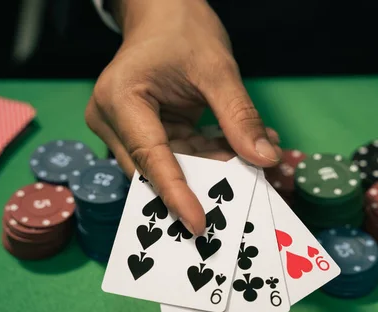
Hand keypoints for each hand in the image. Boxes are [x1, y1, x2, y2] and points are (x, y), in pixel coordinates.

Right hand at [85, 0, 280, 235]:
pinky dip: (209, 156)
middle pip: (157, 169)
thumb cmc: (183, 30)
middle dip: (204, 183)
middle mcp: (112, 120)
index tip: (199, 224)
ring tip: (254, 162)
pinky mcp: (142, 133)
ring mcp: (124, 129)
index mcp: (120, 100)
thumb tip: (265, 159)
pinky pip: (177, 156)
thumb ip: (239, 116)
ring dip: (213, 168)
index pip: (150, 158)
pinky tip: (240, 150)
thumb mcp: (218, 70)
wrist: (164, 13)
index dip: (176, 193)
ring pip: (171, 167)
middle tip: (248, 189)